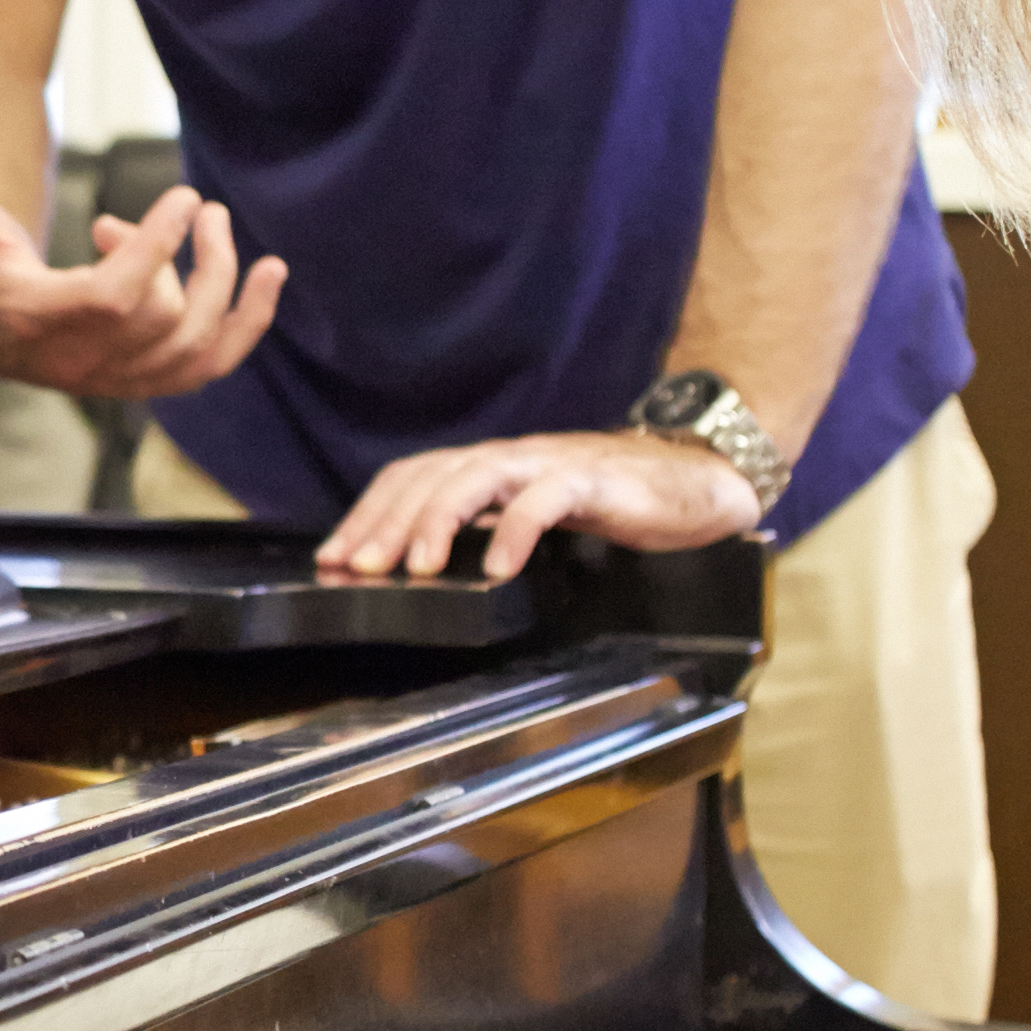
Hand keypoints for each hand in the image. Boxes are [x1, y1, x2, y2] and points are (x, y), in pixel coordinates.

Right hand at [0, 180, 284, 400]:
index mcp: (40, 326)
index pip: (113, 298)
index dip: (154, 250)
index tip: (183, 197)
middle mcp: (83, 362)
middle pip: (165, 317)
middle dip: (189, 254)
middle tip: (196, 204)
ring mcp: (121, 378)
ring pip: (197, 344)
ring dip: (223, 279)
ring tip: (217, 221)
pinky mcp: (148, 379)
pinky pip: (213, 363)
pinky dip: (249, 322)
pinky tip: (271, 275)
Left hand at [318, 428, 759, 583]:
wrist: (697, 482)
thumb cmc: (617, 507)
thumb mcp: (538, 521)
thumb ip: (489, 533)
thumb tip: (424, 571)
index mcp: (492, 469)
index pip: (413, 477)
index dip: (367, 513)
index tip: (333, 558)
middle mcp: (513, 458)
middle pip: (432, 475)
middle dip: (387, 522)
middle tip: (357, 567)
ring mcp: (551, 465)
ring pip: (477, 476)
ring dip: (438, 519)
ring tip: (417, 567)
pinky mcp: (595, 481)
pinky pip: (546, 499)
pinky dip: (517, 530)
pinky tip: (499, 569)